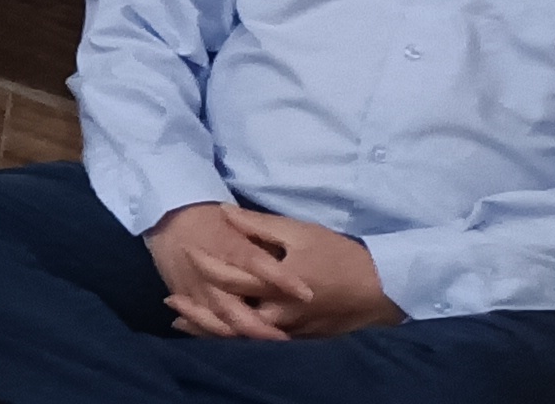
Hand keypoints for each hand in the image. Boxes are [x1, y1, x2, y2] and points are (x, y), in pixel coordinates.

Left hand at [158, 208, 401, 340]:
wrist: (384, 289)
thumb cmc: (341, 255)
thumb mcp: (300, 233)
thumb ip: (259, 225)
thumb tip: (223, 212)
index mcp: (277, 284)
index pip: (230, 277)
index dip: (204, 265)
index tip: (184, 252)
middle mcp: (280, 312)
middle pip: (230, 316)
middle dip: (198, 310)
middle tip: (170, 299)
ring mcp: (290, 330)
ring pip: (243, 335)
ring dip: (212, 328)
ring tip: (183, 321)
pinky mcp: (300, 339)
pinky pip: (262, 342)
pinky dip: (237, 337)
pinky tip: (219, 333)